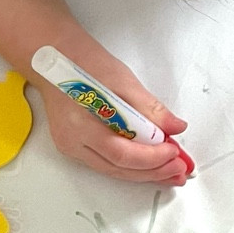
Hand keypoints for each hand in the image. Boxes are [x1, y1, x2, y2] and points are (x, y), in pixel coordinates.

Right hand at [38, 41, 190, 186]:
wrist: (54, 57)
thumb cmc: (87, 64)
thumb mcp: (124, 81)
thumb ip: (151, 108)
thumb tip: (176, 128)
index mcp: (82, 123)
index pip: (122, 153)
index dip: (152, 158)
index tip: (175, 152)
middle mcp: (73, 140)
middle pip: (118, 168)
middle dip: (153, 172)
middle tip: (179, 170)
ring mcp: (70, 146)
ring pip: (112, 170)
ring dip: (143, 174)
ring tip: (169, 173)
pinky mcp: (72, 147)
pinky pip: (105, 164)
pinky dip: (129, 166)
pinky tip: (148, 166)